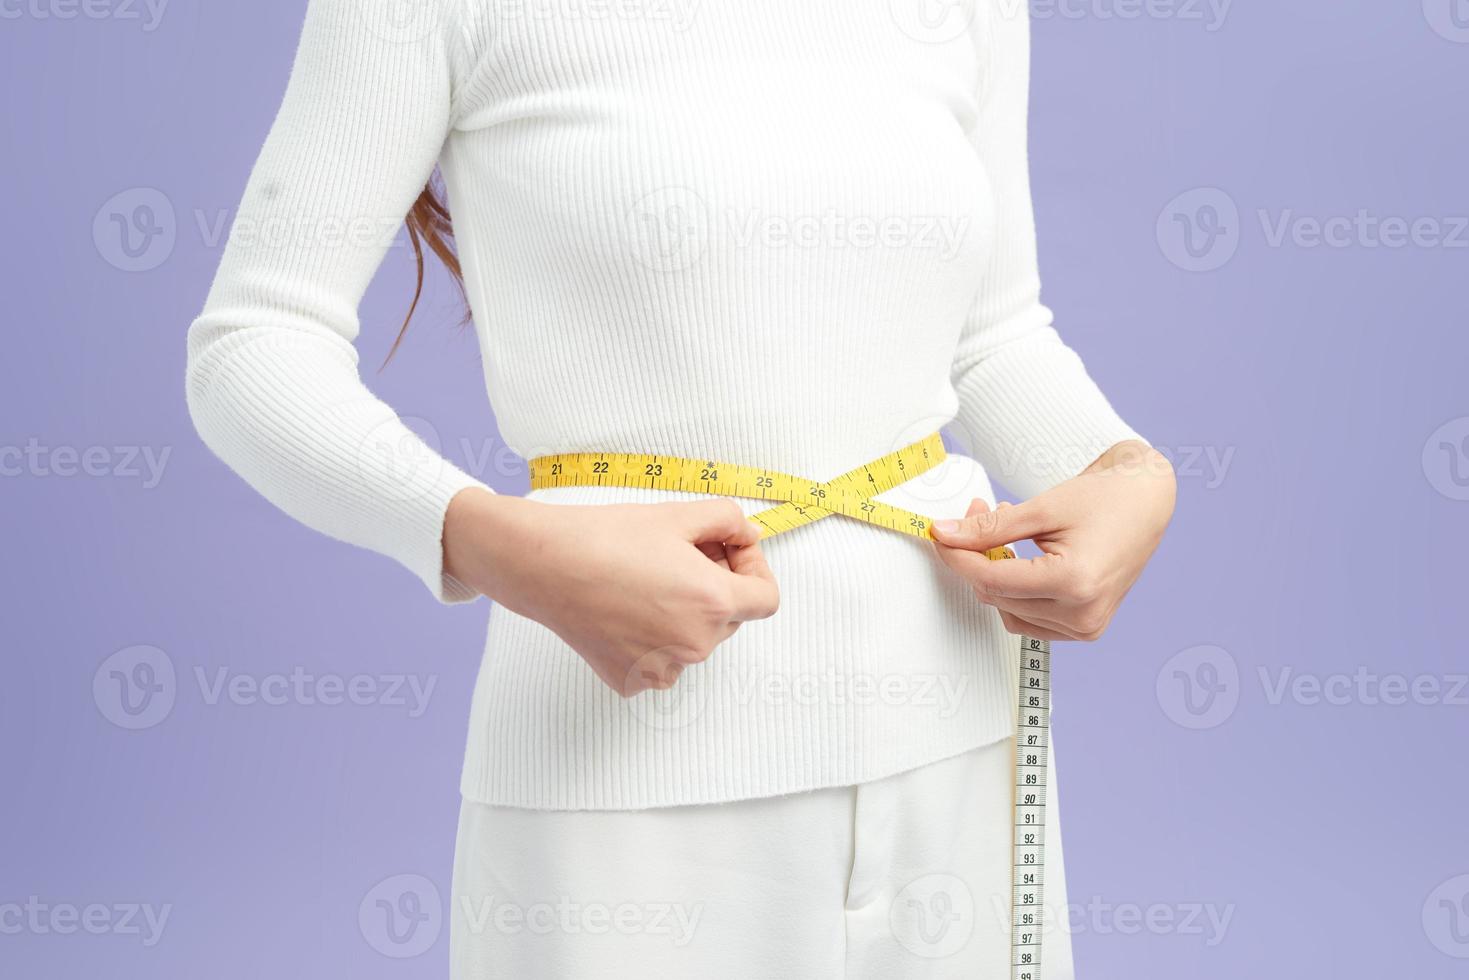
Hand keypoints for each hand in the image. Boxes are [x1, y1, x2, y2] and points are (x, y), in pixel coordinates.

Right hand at [443, 490, 779, 695]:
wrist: (545, 565)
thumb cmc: (605, 539)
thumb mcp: (679, 515)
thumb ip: (729, 521)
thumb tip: (749, 535)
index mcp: (713, 603)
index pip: (767, 599)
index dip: (754, 569)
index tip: (730, 554)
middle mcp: (694, 645)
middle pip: (730, 618)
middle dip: (715, 586)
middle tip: (679, 555)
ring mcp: (662, 670)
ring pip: (694, 640)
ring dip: (684, 613)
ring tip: (646, 581)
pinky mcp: (632, 681)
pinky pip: (660, 661)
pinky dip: (652, 638)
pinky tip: (625, 608)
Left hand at [928, 441, 1174, 640]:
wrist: (1146, 502)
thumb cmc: (1105, 499)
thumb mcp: (1041, 508)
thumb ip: (989, 528)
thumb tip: (945, 535)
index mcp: (1075, 583)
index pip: (992, 579)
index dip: (957, 557)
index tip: (939, 535)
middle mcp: (1083, 614)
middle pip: (997, 596)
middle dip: (977, 557)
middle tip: (978, 513)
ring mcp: (1086, 627)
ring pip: (1008, 611)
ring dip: (995, 575)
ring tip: (1005, 533)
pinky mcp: (1086, 629)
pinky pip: (1029, 620)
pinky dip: (1015, 593)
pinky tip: (1021, 559)